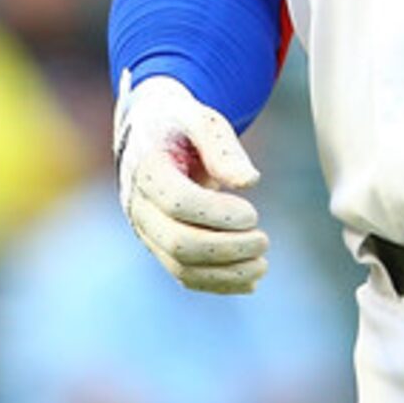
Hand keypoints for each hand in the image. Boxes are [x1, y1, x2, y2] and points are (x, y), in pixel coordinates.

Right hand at [114, 74, 267, 293]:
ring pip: (180, 266)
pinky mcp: (158, 244)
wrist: (148, 132)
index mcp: (147, 168)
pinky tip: (251, 281)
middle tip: (264, 241)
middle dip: (226, 249)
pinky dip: (217, 283)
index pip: (178, 202)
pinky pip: (183, 274)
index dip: (217, 214)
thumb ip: (223, 147)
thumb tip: (250, 181)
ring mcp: (146, 229)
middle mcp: (139, 205)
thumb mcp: (201, 119)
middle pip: (178, 242)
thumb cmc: (181, 123)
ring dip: (225, 273)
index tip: (252, 213)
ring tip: (263, 265)